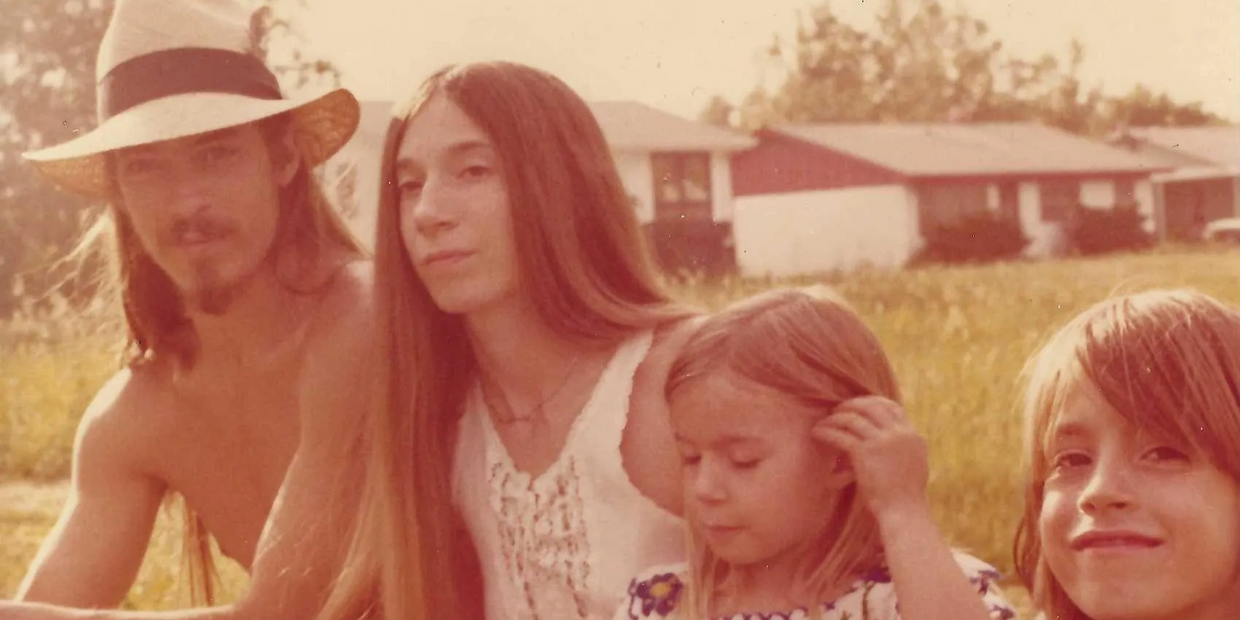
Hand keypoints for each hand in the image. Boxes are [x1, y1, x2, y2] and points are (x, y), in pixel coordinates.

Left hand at [812, 396, 929, 517]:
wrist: (904, 511)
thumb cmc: (907, 495)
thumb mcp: (915, 463)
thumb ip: (905, 447)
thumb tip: (896, 437)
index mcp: (912, 435)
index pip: (892, 407)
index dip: (874, 402)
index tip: (859, 404)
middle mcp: (898, 434)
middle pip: (870, 407)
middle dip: (851, 405)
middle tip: (837, 410)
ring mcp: (881, 442)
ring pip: (852, 418)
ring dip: (835, 418)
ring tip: (824, 422)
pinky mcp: (864, 453)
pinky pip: (840, 435)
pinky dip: (826, 431)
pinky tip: (817, 433)